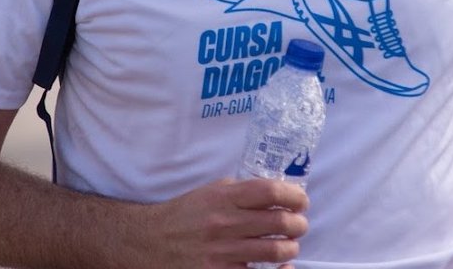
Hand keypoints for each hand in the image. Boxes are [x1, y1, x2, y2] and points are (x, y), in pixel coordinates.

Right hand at [142, 178, 308, 268]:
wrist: (151, 242)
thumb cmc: (185, 214)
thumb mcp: (210, 191)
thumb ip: (240, 191)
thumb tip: (274, 191)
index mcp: (224, 197)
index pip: (269, 191)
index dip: (293, 195)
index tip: (301, 200)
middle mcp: (225, 223)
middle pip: (278, 222)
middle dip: (298, 223)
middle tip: (300, 224)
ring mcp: (222, 252)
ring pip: (274, 251)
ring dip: (291, 247)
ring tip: (291, 243)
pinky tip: (282, 265)